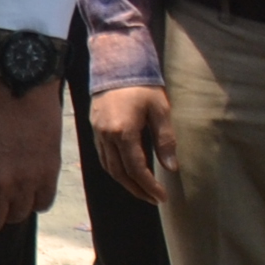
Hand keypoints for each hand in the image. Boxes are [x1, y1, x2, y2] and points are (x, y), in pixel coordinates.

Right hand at [87, 86, 174, 204]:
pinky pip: (103, 156)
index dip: (149, 186)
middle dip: (137, 189)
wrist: (116, 65)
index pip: (136, 168)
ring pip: (108, 167)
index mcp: (123, 132)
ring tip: (141, 189)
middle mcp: (106, 136)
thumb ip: (165, 140)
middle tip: (153, 199)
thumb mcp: (160, 111)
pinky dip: (115, 169)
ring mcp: (97, 133)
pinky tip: (127, 171)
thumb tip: (170, 167)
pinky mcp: (94, 128)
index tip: (162, 197)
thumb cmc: (142, 86)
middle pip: (119, 173)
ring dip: (125, 182)